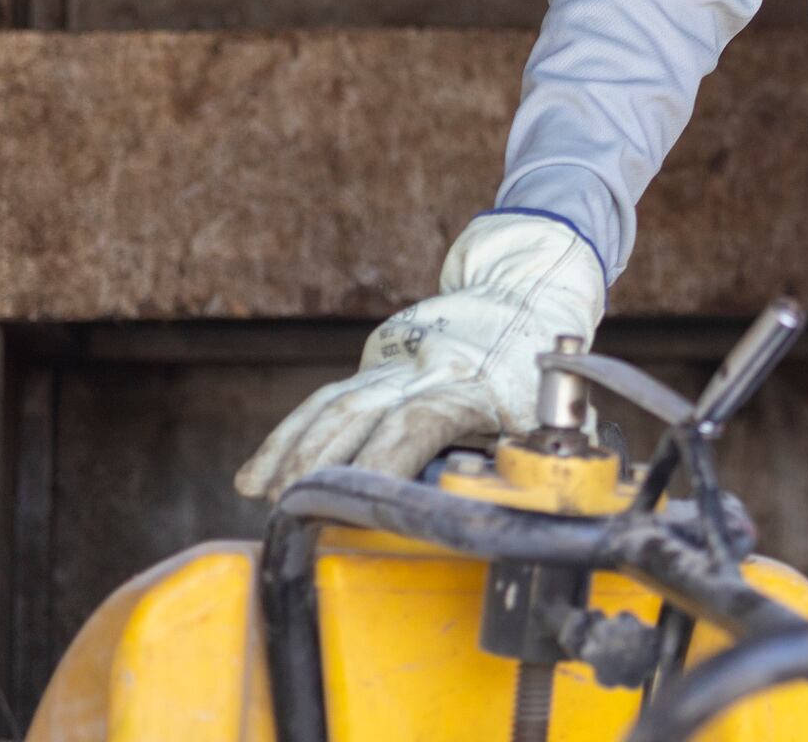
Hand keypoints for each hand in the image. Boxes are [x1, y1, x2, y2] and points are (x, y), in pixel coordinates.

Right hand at [233, 212, 605, 497]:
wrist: (525, 294)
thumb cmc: (539, 376)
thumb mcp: (550, 419)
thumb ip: (523, 465)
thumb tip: (498, 513)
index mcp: (475, 386)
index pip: (421, 419)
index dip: (388, 458)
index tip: (359, 500)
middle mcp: (428, 369)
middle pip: (361, 411)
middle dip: (319, 463)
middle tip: (288, 513)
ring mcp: (397, 364)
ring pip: (334, 404)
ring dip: (292, 452)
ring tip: (261, 497)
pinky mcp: (376, 364)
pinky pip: (326, 399)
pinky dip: (289, 435)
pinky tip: (257, 473)